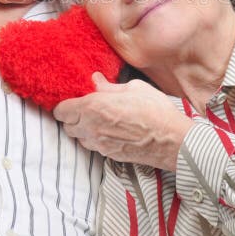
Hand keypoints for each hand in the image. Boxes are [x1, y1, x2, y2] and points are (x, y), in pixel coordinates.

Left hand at [53, 73, 193, 170]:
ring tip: (96, 120)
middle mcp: (92, 128)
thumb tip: (95, 80)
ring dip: (81, 129)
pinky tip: (107, 131)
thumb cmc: (156, 110)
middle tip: (84, 108)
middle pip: (66, 126)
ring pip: (78, 138)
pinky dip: (93, 139)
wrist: (172, 140)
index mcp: (94, 107)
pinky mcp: (108, 155)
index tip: (72, 100)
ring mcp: (100, 144)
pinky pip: (92, 147)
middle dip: (71, 117)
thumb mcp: (134, 88)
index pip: (62, 111)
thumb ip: (109, 87)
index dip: (64, 105)